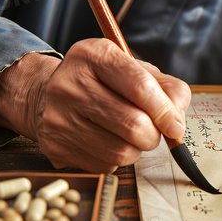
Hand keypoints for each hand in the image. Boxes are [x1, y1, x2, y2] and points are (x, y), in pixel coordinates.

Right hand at [0, 40, 190, 172]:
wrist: (45, 95)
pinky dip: (116, 159)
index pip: (140, 87)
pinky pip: (104, 165)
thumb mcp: (134, 70)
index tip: (175, 126)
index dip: (165, 111)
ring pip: (121, 152)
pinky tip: (106, 141)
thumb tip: (177, 122)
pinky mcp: (55, 146)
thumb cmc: (101, 82)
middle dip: (154, 135)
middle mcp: (70, 84)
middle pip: (133, 125)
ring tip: (129, 136)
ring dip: (136, 149)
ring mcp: (58, 117)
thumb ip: (166, 88)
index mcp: (93, 55)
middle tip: (152, 131)